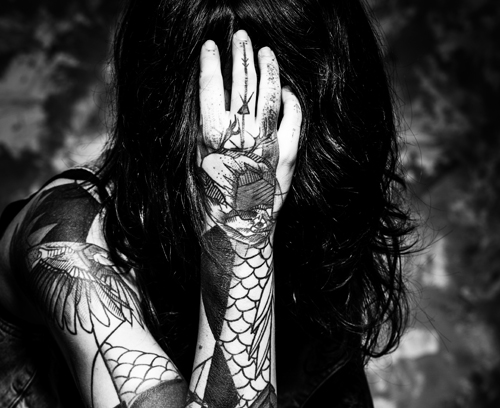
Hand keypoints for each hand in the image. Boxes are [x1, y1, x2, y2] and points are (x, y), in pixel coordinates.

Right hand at [197, 30, 300, 242]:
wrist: (240, 237)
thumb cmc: (211, 208)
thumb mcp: (197, 168)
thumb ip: (204, 135)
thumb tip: (213, 105)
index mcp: (214, 139)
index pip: (210, 89)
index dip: (209, 64)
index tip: (209, 45)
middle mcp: (243, 137)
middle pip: (242, 84)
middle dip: (240, 55)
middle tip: (240, 36)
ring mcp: (268, 144)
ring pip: (270, 94)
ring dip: (267, 68)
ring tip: (264, 50)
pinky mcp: (288, 156)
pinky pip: (293, 119)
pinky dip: (290, 100)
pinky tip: (286, 90)